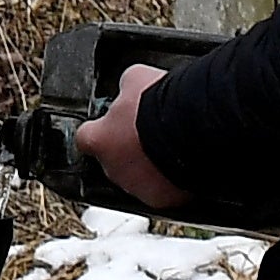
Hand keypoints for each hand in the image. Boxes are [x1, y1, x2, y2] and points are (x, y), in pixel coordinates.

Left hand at [82, 64, 180, 210]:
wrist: (192, 129)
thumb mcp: (136, 79)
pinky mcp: (159, 199)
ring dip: (149, 167)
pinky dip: (169, 182)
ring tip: (170, 149)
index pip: (86, 138)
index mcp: (99, 139)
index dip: (100, 132)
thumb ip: (125, 89)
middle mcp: (111, 168)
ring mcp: (135, 187)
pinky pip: (161, 191)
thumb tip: (128, 87)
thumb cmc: (161, 104)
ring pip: (137, 179)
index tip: (112, 127)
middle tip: (149, 135)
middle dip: (128, 150)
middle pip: (113, 160)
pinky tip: (183, 165)